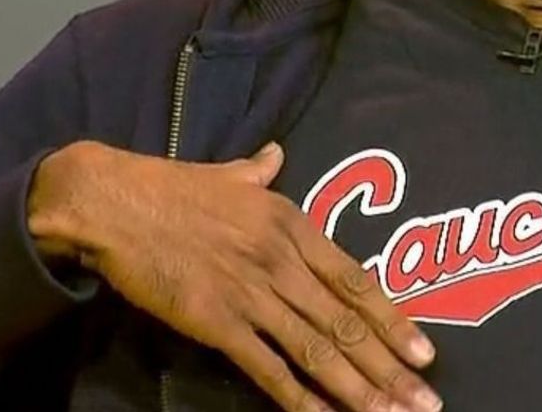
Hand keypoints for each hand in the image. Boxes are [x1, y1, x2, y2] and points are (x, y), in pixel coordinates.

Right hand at [28, 140, 440, 411]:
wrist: (116, 204)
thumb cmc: (174, 188)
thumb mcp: (233, 175)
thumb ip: (262, 173)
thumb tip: (275, 154)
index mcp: (295, 226)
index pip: (357, 281)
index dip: (394, 320)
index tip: (426, 352)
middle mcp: (284, 262)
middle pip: (347, 323)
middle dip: (391, 368)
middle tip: (425, 402)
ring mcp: (252, 294)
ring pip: (317, 349)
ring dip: (358, 389)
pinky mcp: (216, 322)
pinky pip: (267, 367)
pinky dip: (298, 397)